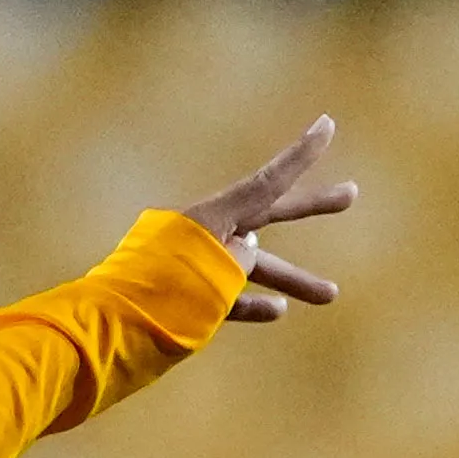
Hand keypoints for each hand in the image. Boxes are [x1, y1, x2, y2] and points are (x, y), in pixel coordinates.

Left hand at [171, 116, 355, 318]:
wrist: (106, 332)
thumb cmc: (159, 298)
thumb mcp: (213, 274)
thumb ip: (240, 261)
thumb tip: (247, 257)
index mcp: (211, 218)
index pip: (267, 182)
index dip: (301, 155)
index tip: (328, 125)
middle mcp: (205, 233)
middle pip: (267, 215)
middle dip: (311, 208)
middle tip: (352, 196)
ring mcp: (195, 264)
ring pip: (252, 266)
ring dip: (291, 278)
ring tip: (331, 295)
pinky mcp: (184, 296)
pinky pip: (226, 296)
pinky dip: (251, 303)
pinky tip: (278, 313)